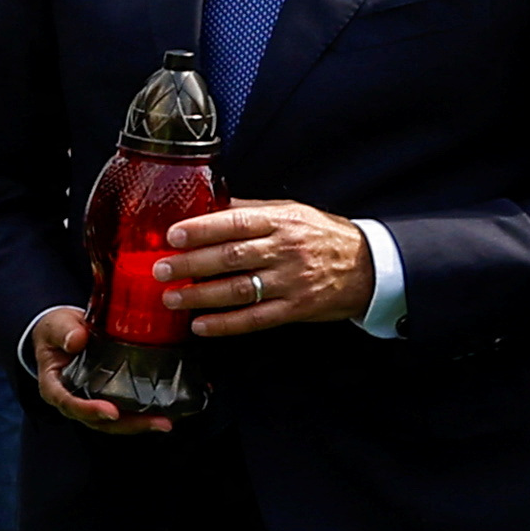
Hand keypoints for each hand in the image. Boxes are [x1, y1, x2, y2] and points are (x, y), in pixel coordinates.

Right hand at [22, 305, 173, 435]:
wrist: (66, 330)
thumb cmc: (58, 330)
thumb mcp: (56, 325)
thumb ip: (64, 331)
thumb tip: (76, 340)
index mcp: (54, 386)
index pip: (68, 403)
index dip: (88, 410)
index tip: (110, 411)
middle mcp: (72, 400)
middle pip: (97, 421)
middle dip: (127, 424)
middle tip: (155, 422)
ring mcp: (91, 402)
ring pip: (113, 422)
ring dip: (140, 424)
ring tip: (164, 422)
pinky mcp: (107, 398)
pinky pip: (124, 413)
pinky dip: (143, 415)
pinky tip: (164, 413)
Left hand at [161, 200, 376, 333]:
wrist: (368, 266)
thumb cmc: (322, 235)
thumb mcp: (290, 212)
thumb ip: (250, 211)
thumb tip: (207, 206)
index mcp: (281, 221)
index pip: (235, 222)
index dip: (202, 229)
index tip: (173, 235)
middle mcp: (285, 250)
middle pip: (230, 257)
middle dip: (190, 264)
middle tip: (161, 269)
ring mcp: (291, 282)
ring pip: (238, 290)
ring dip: (200, 295)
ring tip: (172, 297)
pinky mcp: (296, 309)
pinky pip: (255, 319)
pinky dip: (225, 324)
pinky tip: (201, 325)